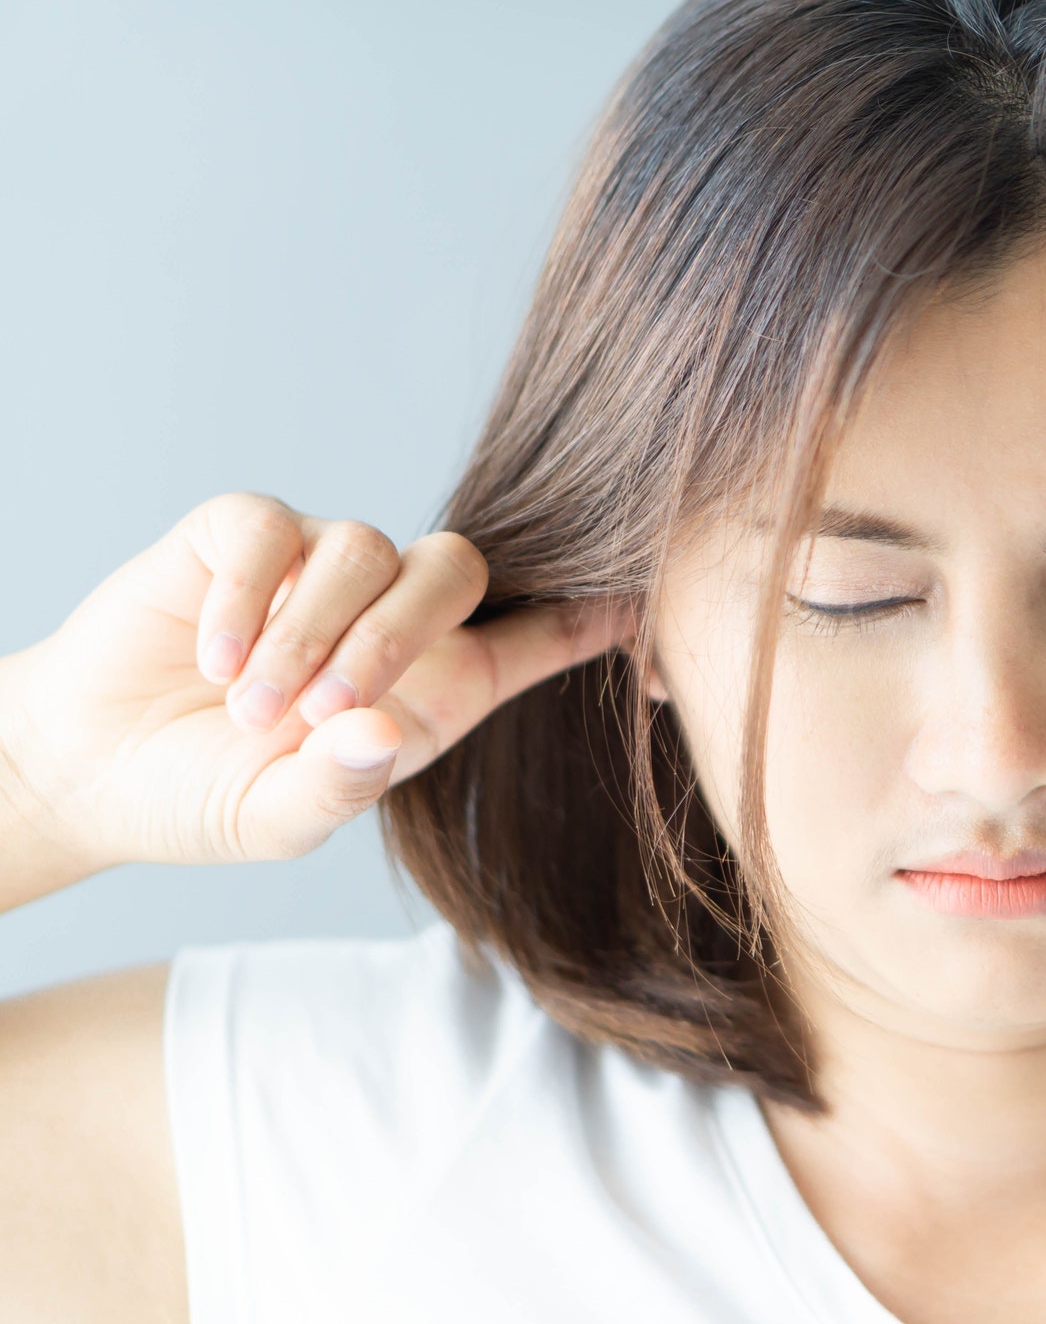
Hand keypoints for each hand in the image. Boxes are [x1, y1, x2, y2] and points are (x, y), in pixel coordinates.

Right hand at [0, 492, 633, 874]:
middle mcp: (392, 612)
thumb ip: (339, 788)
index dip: (595, 617)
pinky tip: (214, 660)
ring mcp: (319, 564)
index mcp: (436, 684)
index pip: (539, 634)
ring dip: (310, 634)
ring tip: (253, 709)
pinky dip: (247, 596)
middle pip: (456, 567)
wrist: (91, 768)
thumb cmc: (208, 794)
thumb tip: (380, 734)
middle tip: (327, 711)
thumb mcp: (279, 819)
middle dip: (401, 634)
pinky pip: (271, 530)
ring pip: (363, 549)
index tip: (650, 602)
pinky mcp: (243, 536)